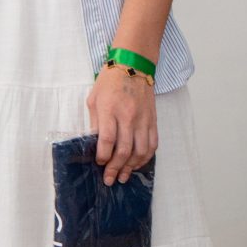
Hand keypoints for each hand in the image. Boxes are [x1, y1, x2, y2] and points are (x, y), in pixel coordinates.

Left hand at [89, 64, 159, 186]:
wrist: (134, 67)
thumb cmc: (109, 82)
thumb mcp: (94, 99)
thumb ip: (95, 122)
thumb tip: (95, 143)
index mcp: (110, 110)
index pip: (107, 139)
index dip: (103, 155)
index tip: (99, 163)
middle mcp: (128, 117)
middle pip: (124, 149)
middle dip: (116, 167)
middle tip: (110, 179)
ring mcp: (143, 120)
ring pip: (141, 151)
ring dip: (132, 167)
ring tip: (124, 176)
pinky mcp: (153, 121)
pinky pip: (152, 144)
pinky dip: (145, 157)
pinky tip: (137, 164)